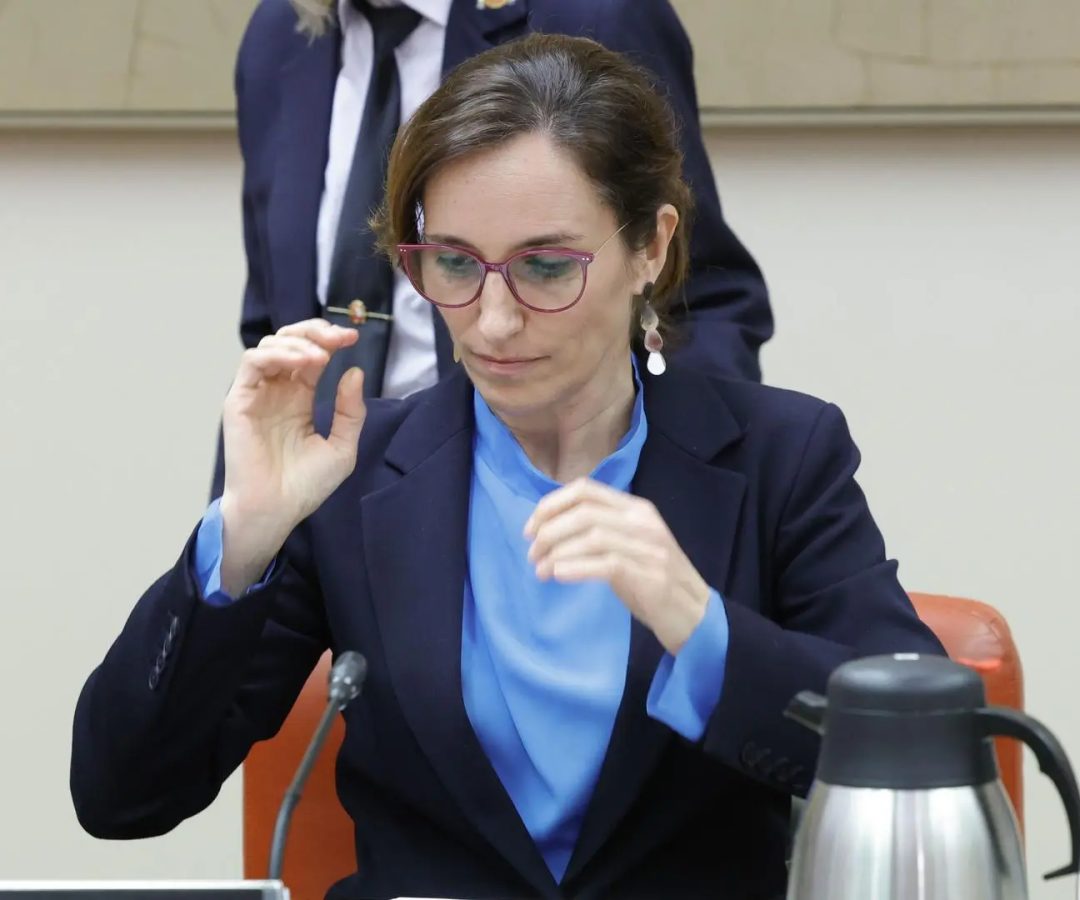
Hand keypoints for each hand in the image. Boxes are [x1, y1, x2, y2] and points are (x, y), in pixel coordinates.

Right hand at [219, 319, 364, 593]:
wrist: (278, 510)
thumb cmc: (306, 486)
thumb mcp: (342, 446)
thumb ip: (350, 411)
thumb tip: (353, 371)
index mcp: (298, 398)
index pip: (312, 355)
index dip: (330, 341)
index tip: (353, 338)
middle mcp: (276, 391)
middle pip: (290, 341)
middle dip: (316, 331)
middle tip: (340, 336)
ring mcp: (256, 394)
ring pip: (270, 346)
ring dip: (298, 341)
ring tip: (321, 355)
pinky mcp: (239, 401)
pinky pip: (252, 363)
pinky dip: (277, 354)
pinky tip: (302, 363)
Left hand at [524, 479, 710, 654]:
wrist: (695, 615)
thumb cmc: (653, 582)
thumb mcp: (627, 547)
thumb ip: (599, 532)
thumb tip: (550, 530)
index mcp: (636, 509)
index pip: (586, 489)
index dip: (551, 505)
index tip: (530, 529)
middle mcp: (644, 522)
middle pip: (585, 512)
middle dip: (549, 531)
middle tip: (532, 555)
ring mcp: (650, 548)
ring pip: (593, 536)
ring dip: (557, 552)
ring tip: (540, 571)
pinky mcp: (651, 576)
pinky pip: (606, 564)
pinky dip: (576, 567)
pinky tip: (558, 576)